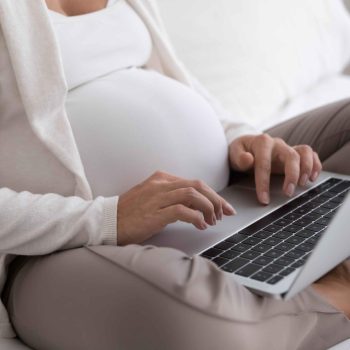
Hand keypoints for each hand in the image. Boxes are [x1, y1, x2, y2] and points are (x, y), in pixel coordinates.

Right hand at [117, 171, 235, 244]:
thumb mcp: (152, 198)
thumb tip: (196, 206)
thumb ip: (172, 197)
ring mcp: (157, 197)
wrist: (108, 222)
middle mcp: (161, 185)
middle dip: (216, 199)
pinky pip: (183, 210)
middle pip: (198, 186)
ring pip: (193, 195)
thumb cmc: (130, 213)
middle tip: (226, 213)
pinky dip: (197, 218)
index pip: (194, 183)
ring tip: (213, 220)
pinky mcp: (155, 213)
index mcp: (161, 179)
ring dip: (208, 208)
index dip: (213, 194)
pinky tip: (201, 225)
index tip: (223, 206)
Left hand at [229, 134, 321, 204]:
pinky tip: (312, 177)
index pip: (264, 163)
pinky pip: (310, 154)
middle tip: (288, 193)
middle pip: (291, 155)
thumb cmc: (239, 152)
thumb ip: (239, 157)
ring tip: (302, 184)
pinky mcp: (294, 153)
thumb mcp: (233, 153)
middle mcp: (277, 144)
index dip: (264, 183)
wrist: (245, 147)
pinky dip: (315, 164)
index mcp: (261, 142)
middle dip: (291, 175)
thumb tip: (248, 159)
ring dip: (307, 168)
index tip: (263, 199)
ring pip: (304, 152)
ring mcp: (287, 147)